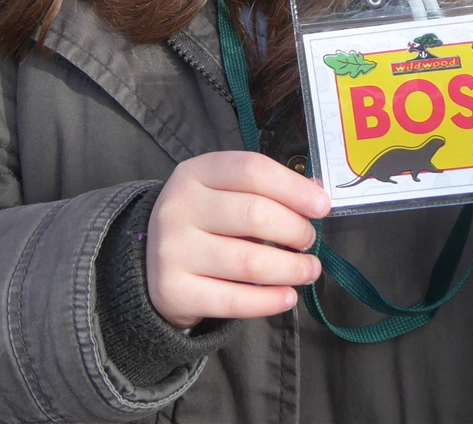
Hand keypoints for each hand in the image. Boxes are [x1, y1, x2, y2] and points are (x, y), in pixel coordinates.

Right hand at [147, 151, 329, 328]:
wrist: (150, 261)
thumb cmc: (203, 221)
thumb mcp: (224, 192)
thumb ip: (266, 189)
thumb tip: (317, 194)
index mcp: (195, 173)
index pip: (251, 170)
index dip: (293, 188)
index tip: (323, 207)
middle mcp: (179, 207)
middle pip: (254, 215)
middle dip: (295, 230)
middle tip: (309, 241)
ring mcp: (173, 251)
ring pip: (249, 262)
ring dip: (291, 269)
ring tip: (309, 270)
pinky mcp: (174, 292)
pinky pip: (233, 302)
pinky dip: (269, 302)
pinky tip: (288, 297)